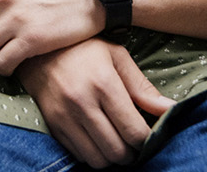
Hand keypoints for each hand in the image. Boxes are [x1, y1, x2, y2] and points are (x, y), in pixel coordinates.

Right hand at [16, 39, 174, 167]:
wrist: (36, 46)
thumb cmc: (83, 49)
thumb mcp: (116, 57)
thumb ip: (143, 87)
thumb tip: (171, 110)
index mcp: (103, 83)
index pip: (134, 132)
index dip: (147, 139)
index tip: (147, 133)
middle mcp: (81, 102)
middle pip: (118, 151)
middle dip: (132, 152)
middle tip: (133, 141)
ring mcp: (64, 116)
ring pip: (98, 159)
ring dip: (112, 157)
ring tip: (116, 142)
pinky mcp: (52, 125)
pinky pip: (79, 156)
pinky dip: (93, 154)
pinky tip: (97, 138)